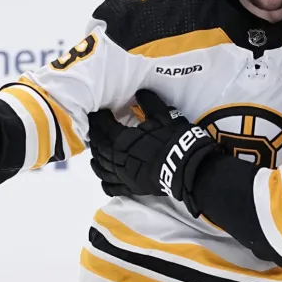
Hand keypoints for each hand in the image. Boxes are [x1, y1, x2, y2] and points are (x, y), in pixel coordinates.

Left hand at [86, 89, 216, 215]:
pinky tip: (103, 175)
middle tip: (96, 128)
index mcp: (120, 139)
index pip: (102, 126)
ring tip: (96, 150)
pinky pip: (109, 185)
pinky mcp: (129, 188)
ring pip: (100, 166)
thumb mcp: (163, 116)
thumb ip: (149, 103)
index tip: (99, 112)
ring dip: (96, 156)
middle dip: (95, 136)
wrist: (186, 168)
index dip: (99, 118)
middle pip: (98, 146)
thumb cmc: (173, 140)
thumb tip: (140, 93)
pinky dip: (104, 179)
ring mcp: (121, 176)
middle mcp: (116, 159)